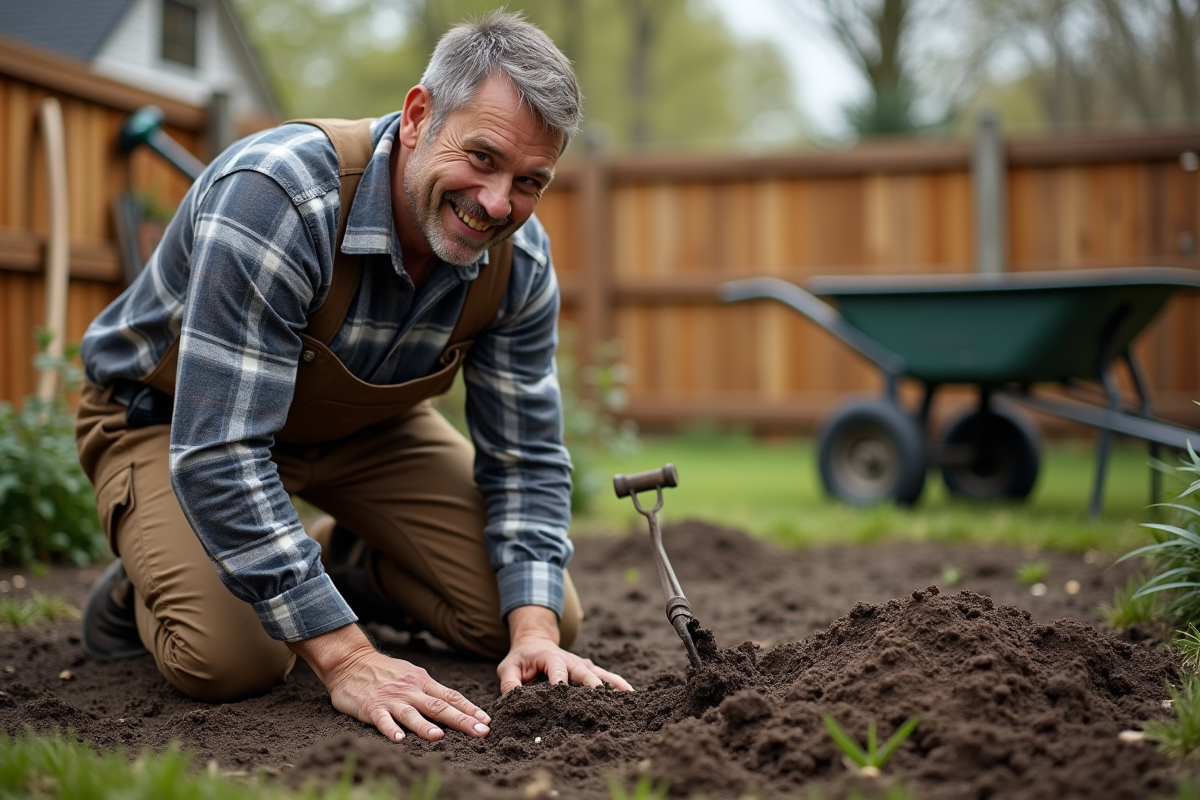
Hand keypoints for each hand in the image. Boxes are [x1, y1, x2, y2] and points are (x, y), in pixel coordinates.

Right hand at [288, 624, 490, 741]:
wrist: (350, 661)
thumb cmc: (384, 672)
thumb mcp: (411, 676)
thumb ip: (429, 691)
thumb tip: (454, 705)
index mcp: (422, 682)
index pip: (451, 696)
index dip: (469, 708)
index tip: (486, 720)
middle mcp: (410, 691)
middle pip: (439, 706)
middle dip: (462, 720)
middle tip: (480, 732)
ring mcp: (391, 699)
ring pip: (412, 714)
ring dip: (425, 726)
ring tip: (439, 737)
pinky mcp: (371, 707)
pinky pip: (382, 720)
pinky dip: (390, 730)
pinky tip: (398, 739)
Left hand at [497, 605, 633, 694]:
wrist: (536, 641)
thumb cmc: (522, 658)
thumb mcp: (508, 668)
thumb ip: (509, 683)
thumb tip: (514, 700)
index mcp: (551, 658)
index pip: (557, 669)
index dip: (560, 680)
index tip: (563, 691)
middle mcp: (571, 661)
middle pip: (585, 674)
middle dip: (594, 686)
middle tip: (602, 700)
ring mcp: (584, 666)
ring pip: (601, 675)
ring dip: (614, 686)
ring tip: (629, 698)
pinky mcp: (591, 671)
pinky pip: (608, 678)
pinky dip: (620, 686)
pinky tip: (632, 697)